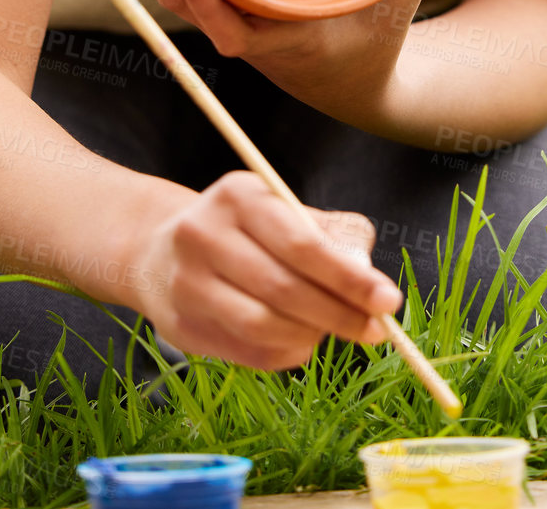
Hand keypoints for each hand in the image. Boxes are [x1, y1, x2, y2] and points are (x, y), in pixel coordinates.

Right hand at [127, 170, 402, 369]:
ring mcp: (186, 283)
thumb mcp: (285, 211)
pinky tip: (301, 340)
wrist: (158, 250)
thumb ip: (334, 236)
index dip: (348, 278)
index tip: (388, 301)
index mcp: (237, 195)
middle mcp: (203, 235)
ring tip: (331, 329)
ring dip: (311, 335)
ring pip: (263, 325)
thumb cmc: (244, 228)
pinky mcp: (180, 326)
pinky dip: (285, 351)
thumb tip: (368, 279)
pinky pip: (247, 351)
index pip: (301, 244)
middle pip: (283, 288)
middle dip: (338, 313)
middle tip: (375, 330)